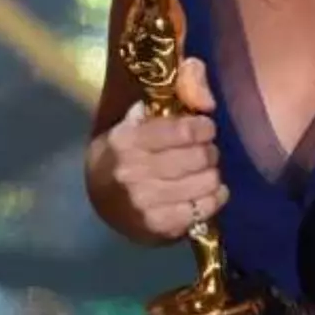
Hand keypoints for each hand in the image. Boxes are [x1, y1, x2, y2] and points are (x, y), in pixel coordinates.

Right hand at [89, 57, 226, 241]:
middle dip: (209, 151)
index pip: (182, 130)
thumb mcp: (139, 115)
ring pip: (205, 183)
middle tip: (206, 151)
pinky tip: (208, 191)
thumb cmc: (125, 150)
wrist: (100, 197)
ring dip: (212, 174)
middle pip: (198, 157)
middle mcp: (132, 171)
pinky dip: (214, 198)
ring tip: (205, 171)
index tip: (205, 128)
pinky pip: (204, 209)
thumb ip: (179, 88)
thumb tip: (207, 101)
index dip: (203, 127)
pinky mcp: (158, 226)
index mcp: (126, 140)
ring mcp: (145, 202)